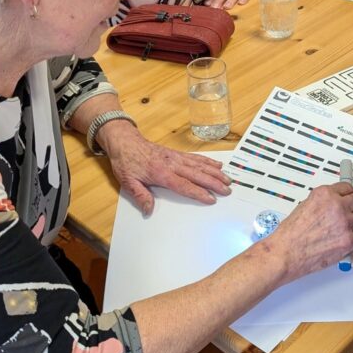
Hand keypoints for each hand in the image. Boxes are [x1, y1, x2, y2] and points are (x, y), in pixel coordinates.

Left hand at [97, 120, 230, 215]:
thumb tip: (148, 210)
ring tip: (228, 179)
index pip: (184, 185)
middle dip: (214, 182)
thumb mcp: (128, 181)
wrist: (125, 141)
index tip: (211, 199)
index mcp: (161, 173)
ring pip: (199, 165)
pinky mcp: (176, 153)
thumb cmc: (126, 161)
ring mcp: (176, 157)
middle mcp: (172, 164)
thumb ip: (140, 196)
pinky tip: (217, 165)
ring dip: (215, 172)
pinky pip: (195, 158)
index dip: (198, 193)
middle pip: (197, 175)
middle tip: (227, 190)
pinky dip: (208, 161)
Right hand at [270, 182, 352, 283]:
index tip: (352, 197)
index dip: (351, 193)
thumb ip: (321, 203)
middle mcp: (336, 206)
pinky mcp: (347, 240)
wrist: (286, 252)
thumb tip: (329, 205)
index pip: (347, 187)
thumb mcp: (304, 206)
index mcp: (324, 194)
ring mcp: (343, 223)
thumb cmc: (290, 234)